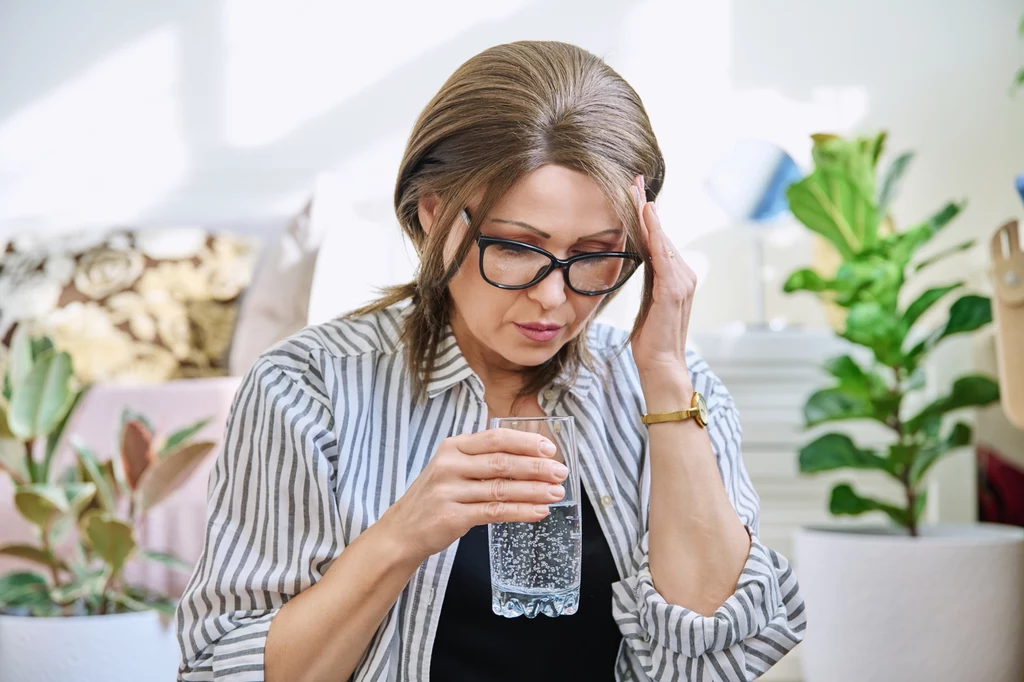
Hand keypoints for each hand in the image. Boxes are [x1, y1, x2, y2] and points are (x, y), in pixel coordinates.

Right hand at [381, 428, 568, 560]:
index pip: (495, 438)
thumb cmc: (435, 496)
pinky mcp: (452, 516)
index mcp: (453, 446)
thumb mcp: (452, 468)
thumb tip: (531, 458)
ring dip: (534, 491)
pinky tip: (538, 512)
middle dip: (536, 467)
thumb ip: (482, 459)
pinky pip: (494, 512)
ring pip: (501, 488)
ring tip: (556, 493)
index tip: (550, 448)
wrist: (402, 530)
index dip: (525, 442)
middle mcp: (450, 465)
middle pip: (502, 462)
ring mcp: (449, 491)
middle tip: (561, 472)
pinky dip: (520, 511)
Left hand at [629, 175, 696, 380]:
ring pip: (662, 240)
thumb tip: (637, 258)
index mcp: (674, 276)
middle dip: (646, 206)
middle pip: (661, 233)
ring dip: (648, 214)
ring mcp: (682, 281)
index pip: (658, 239)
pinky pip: (663, 256)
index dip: (646, 214)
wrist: (661, 364)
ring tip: (636, 191)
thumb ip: (648, 279)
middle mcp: (683, 274)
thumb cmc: (651, 337)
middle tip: (634, 180)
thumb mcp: (646, 301)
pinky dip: (656, 235)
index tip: (634, 191)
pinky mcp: (674, 290)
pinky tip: (648, 217)